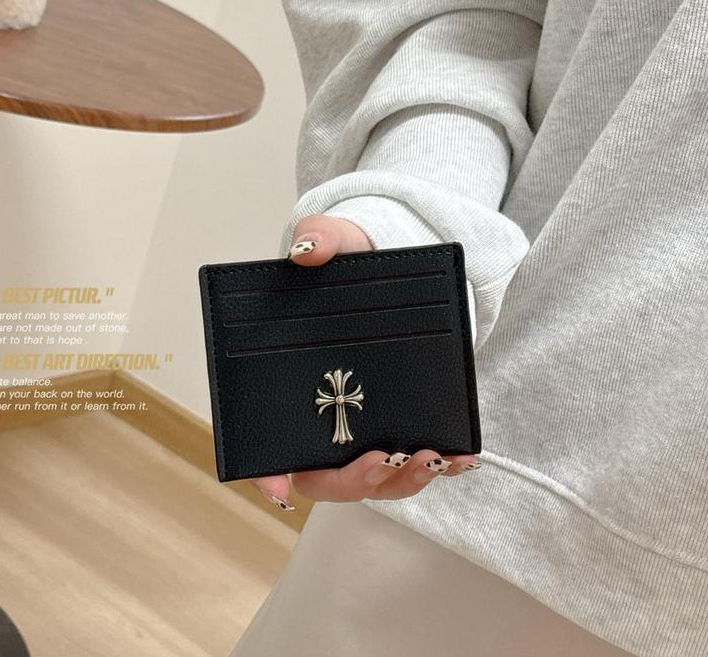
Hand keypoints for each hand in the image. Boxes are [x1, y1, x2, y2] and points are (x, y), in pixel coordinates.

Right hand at [250, 214, 480, 511]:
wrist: (391, 268)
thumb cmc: (351, 264)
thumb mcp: (339, 242)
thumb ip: (321, 239)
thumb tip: (307, 251)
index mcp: (288, 383)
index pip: (264, 441)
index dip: (264, 470)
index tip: (278, 487)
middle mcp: (321, 416)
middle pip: (322, 474)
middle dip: (351, 479)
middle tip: (379, 460)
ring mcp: (362, 425)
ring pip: (370, 477)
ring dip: (400, 480)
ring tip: (432, 456)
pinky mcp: (400, 422)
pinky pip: (410, 461)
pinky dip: (435, 466)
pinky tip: (460, 455)